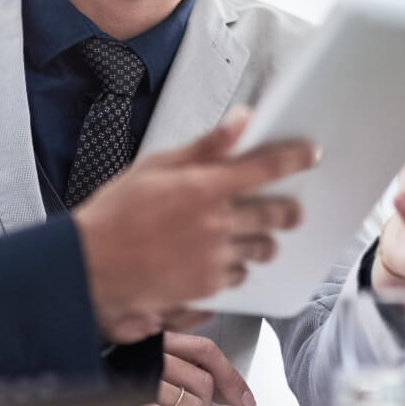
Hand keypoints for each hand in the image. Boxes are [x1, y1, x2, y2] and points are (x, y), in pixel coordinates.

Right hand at [73, 108, 315, 344]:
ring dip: (264, 240)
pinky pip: (239, 275)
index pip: (265, 168)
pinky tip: (223, 259)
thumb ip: (204, 146)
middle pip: (274, 213)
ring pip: (261, 248)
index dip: (293, 159)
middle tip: (293, 209)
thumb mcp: (156, 165)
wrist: (94, 263)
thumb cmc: (117, 210)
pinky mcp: (208, 284)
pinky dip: (237, 266)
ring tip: (258, 237)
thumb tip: (240, 120)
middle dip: (288, 209)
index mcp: (205, 185)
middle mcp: (217, 221)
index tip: (310, 154)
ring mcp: (215, 256)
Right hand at [93, 333, 255, 405]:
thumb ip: (182, 368)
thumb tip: (225, 386)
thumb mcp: (148, 372)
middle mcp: (146, 356)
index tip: (244, 398)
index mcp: (152, 342)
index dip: (229, 375)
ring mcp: (139, 381)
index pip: (203, 349)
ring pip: (193, 405)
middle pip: (202, 381)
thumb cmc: (115, 395)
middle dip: (204, 405)